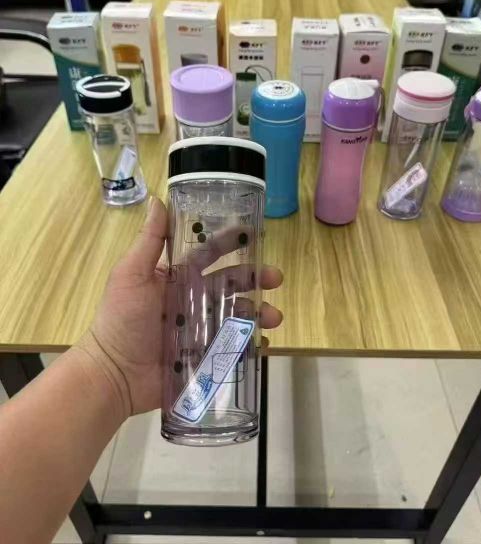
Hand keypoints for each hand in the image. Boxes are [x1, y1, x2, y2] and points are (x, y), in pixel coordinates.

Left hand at [78, 197, 282, 417]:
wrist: (112, 374)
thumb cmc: (121, 320)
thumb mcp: (131, 275)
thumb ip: (149, 240)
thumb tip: (157, 199)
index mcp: (176, 277)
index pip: (208, 253)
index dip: (230, 242)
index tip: (254, 233)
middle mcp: (191, 299)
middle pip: (230, 283)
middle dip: (255, 278)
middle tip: (275, 278)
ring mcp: (200, 328)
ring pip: (237, 314)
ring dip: (258, 312)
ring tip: (273, 317)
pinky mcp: (204, 355)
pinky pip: (233, 347)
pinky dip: (251, 344)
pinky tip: (262, 343)